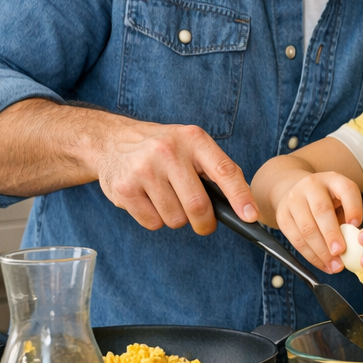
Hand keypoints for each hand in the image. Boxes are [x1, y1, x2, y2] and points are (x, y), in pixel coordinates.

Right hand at [92, 118, 257, 234]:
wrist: (112, 140)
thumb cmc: (164, 149)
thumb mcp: (191, 146)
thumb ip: (215, 170)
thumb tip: (243, 208)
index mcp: (193, 139)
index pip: (224, 170)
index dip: (240, 197)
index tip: (251, 217)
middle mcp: (168, 151)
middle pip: (198, 205)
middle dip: (206, 223)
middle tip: (205, 224)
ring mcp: (143, 170)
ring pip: (176, 219)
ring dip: (178, 218)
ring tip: (168, 198)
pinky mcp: (124, 189)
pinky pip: (153, 223)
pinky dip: (156, 219)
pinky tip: (149, 200)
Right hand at [272, 171, 362, 272]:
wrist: (295, 189)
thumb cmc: (327, 200)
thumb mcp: (342, 200)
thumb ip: (349, 216)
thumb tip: (357, 244)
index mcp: (333, 179)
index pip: (346, 189)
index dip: (353, 207)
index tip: (357, 225)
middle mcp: (311, 186)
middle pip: (321, 211)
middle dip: (332, 235)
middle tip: (341, 252)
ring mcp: (294, 200)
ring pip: (306, 228)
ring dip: (321, 251)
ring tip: (335, 266)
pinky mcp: (282, 216)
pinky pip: (295, 239)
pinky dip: (310, 256)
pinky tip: (323, 264)